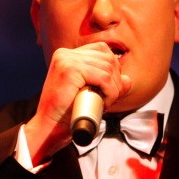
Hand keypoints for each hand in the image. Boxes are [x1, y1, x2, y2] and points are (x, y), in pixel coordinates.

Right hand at [24, 42, 130, 164]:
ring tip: (104, 103)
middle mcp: (65, 54)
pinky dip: (110, 92)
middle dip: (115, 80)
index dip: (112, 69)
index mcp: (67, 55)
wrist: (49, 128)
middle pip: (107, 57)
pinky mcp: (70, 69)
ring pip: (108, 68)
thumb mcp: (91, 94)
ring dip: (113, 89)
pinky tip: (104, 102)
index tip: (108, 90)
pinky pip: (104, 77)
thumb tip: (128, 80)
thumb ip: (109, 84)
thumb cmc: (67, 114)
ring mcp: (66, 60)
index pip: (102, 50)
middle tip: (108, 99)